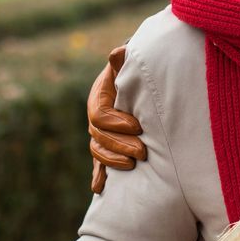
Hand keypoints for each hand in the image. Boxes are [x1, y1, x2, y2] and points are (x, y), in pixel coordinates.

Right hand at [87, 45, 145, 194]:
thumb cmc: (136, 71)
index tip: (138, 126)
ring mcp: (101, 134)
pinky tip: (99, 187)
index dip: (116, 123)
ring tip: (132, 165)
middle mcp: (96, 118)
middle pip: (99, 137)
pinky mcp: (108, 146)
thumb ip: (124, 61)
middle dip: (120, 146)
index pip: (99, 116)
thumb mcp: (130, 63)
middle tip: (143, 151)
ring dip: (112, 161)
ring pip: (98, 151)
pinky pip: (98, 163)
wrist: (138, 80)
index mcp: (98, 98)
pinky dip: (98, 175)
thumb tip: (118, 53)